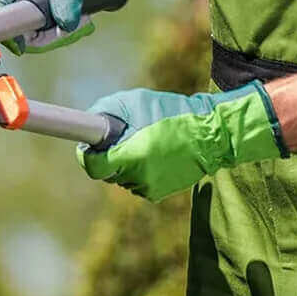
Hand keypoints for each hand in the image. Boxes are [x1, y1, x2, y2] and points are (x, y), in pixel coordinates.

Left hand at [78, 81, 287, 199]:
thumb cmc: (171, 113)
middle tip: (122, 137)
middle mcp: (138, 176)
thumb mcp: (135, 102)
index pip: (93, 166)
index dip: (87, 155)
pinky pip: (136, 183)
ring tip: (145, 142)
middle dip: (109, 155)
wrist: (210, 135)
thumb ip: (106, 110)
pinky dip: (138, 171)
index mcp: (131, 155)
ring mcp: (148, 187)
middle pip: (106, 172)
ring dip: (124, 163)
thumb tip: (87, 123)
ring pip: (120, 178)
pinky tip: (154, 155)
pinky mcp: (158, 193)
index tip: (87, 146)